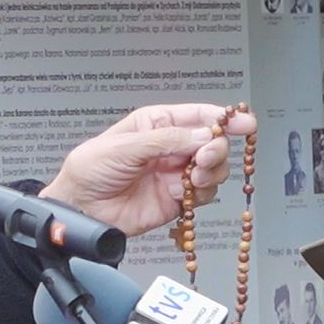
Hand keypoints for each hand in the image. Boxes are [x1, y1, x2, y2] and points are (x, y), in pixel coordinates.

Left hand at [39, 103, 257, 236]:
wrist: (80, 209)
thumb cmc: (89, 170)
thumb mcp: (123, 146)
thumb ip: (165, 140)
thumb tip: (202, 136)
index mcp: (156, 124)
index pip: (197, 115)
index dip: (222, 118)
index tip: (243, 123)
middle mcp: (170, 147)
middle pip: (211, 142)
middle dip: (216, 147)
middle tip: (206, 156)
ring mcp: (174, 173)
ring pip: (213, 168)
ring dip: (211, 171)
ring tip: (194, 177)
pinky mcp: (176, 199)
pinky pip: (204, 194)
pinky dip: (201, 194)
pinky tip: (183, 193)